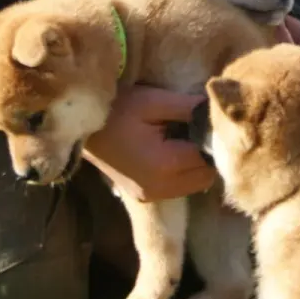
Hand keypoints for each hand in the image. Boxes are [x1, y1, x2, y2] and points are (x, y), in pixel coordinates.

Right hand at [82, 85, 216, 201]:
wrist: (81, 128)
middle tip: (195, 129)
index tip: (206, 120)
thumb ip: (189, 108)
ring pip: (194, 185)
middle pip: (205, 175)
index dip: (212, 137)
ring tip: (182, 140)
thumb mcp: (153, 102)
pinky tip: (171, 153)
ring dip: (195, 165)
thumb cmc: (117, 109)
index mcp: (165, 164)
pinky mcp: (143, 197)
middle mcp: (160, 188)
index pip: (209, 156)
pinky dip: (182, 173)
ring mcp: (150, 196)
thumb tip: (218, 109)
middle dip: (207, 153)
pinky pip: (177, 188)